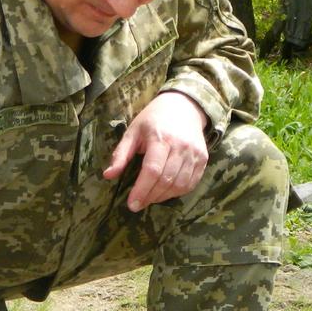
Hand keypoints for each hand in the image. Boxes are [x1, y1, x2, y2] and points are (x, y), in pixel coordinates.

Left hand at [102, 91, 208, 210]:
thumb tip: (108, 175)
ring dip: (163, 197)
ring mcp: (194, 153)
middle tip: (138, 204)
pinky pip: (191, 183)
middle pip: (166, 180)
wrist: (184, 106)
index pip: (152, 170)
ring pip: (180, 185)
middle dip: (150, 197)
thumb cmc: (154, 119)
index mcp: (160, 138)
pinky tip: (165, 193)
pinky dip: (178, 193)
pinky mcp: (203, 159)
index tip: (132, 204)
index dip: (141, 190)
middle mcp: (180, 146)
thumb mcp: (133, 131)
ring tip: (150, 198)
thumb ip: (121, 154)